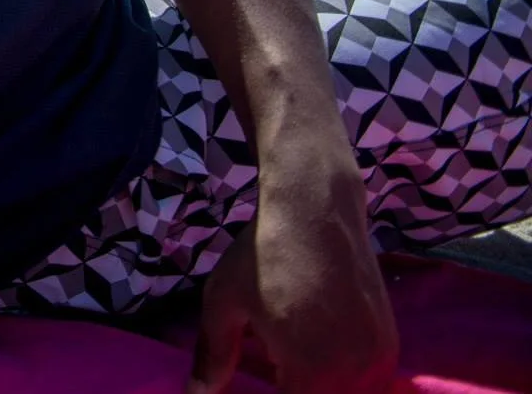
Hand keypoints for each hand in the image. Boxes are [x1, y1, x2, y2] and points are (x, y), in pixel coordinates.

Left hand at [188, 165, 397, 393]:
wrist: (315, 210)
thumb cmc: (263, 255)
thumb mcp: (224, 303)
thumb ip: (214, 356)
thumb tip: (196, 393)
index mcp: (310, 371)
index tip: (265, 377)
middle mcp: (353, 374)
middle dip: (297, 390)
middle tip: (275, 373)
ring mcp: (378, 359)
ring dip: (323, 390)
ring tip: (290, 366)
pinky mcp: (390, 343)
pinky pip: (372, 382)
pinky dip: (347, 383)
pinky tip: (318, 357)